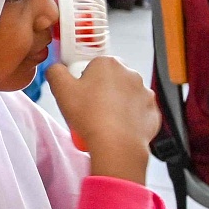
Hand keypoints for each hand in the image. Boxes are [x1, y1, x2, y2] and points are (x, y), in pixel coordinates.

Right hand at [47, 56, 158, 183]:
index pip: (93, 64)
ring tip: (102, 120)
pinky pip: (137, 112)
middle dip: (100, 90)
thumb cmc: (90, 116)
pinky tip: (116, 127)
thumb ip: (55, 71)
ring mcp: (145, 93)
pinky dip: (128, 118)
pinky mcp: (153, 112)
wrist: (116, 144)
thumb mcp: (60, 89)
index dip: (83, 79)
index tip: (79, 93)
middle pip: (110, 79)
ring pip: (125, 95)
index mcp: (109, 63)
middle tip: (88, 107)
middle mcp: (131, 74)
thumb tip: (57, 68)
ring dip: (115, 103)